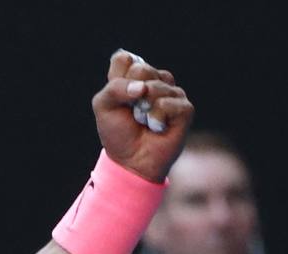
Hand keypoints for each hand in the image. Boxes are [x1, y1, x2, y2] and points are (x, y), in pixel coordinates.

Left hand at [92, 49, 194, 182]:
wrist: (131, 161)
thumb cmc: (117, 134)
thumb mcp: (103, 107)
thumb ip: (114, 88)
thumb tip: (142, 88)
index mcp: (133, 77)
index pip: (125, 59)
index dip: (117, 78)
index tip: (117, 98)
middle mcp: (154, 81)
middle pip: (140, 69)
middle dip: (129, 95)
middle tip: (131, 113)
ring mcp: (172, 93)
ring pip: (155, 86)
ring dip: (142, 110)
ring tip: (143, 122)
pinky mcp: (184, 108)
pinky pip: (167, 103)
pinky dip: (156, 118)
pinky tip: (157, 128)